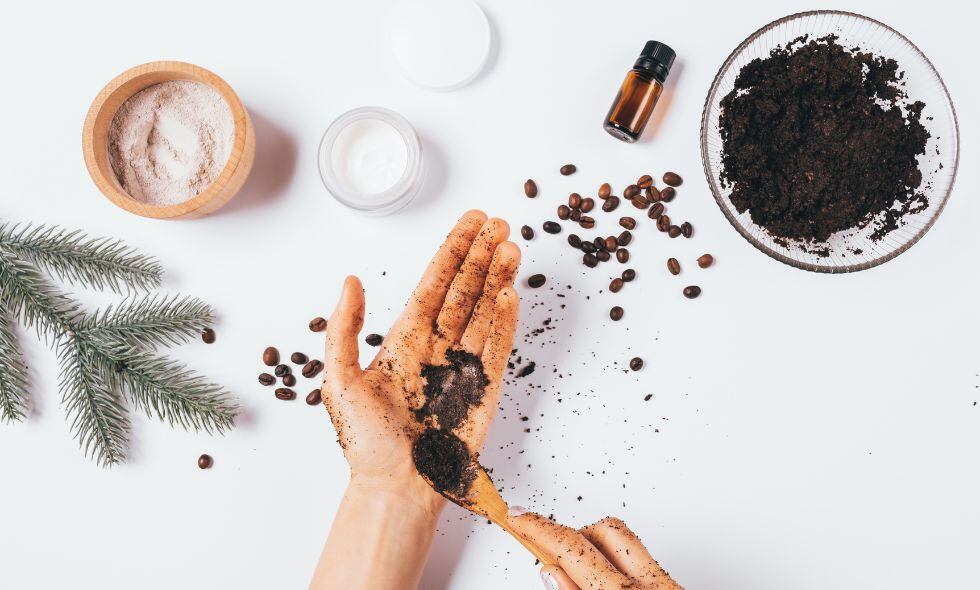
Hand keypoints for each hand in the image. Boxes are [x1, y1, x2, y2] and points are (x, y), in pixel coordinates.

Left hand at [321, 209, 520, 513]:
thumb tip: (351, 279)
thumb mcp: (339, 380)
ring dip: (499, 278)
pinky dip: (506, 320)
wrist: (395, 486)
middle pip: (465, 290)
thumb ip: (344, 328)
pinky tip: (513, 292)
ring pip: (485, 311)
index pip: (434, 284)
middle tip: (499, 222)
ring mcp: (463, 366)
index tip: (471, 222)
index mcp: (404, 340)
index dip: (453, 251)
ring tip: (512, 246)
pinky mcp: (484, 389)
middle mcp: (437, 346)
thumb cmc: (365, 441)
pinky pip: (498, 347)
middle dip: (482, 256)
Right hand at [508, 511, 682, 589]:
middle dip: (571, 534)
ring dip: (596, 545)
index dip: (538, 528)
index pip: (571, 548)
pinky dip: (619, 560)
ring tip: (580, 567)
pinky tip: (608, 577)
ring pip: (625, 539)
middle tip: (548, 547)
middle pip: (602, 530)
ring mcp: (668, 583)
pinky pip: (643, 558)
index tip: (517, 516)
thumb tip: (551, 570)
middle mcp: (650, 584)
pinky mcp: (676, 585)